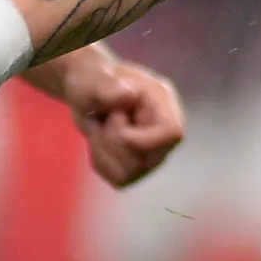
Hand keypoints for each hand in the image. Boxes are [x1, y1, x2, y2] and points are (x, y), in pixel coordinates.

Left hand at [32, 47, 186, 187]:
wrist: (88, 95)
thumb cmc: (93, 82)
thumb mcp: (94, 80)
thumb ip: (109, 87)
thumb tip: (128, 94)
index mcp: (164, 104)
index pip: (172, 133)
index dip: (142, 138)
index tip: (115, 120)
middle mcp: (165, 133)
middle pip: (144, 160)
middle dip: (111, 141)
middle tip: (104, 118)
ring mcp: (155, 154)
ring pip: (129, 174)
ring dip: (104, 151)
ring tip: (102, 128)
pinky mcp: (138, 169)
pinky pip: (120, 180)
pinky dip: (101, 162)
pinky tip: (101, 143)